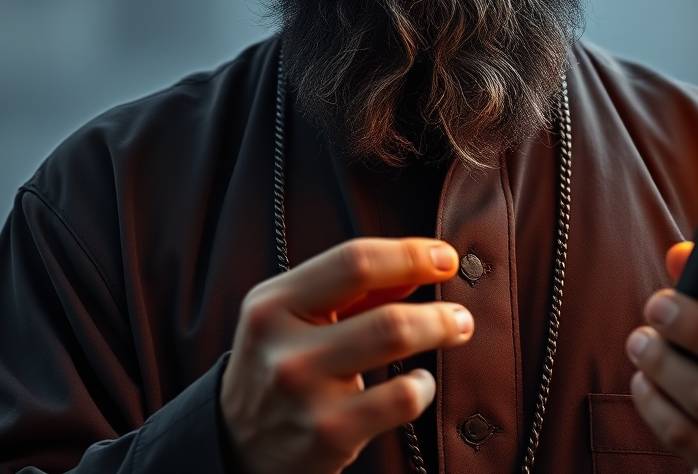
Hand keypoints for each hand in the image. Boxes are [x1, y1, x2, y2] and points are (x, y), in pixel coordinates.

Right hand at [221, 237, 473, 473]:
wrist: (236, 443)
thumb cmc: (279, 361)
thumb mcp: (297, 311)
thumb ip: (355, 287)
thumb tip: (423, 263)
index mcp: (273, 302)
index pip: (354, 261)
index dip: (410, 254)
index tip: (446, 256)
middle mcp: (285, 347)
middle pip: (386, 315)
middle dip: (438, 309)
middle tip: (461, 312)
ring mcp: (306, 394)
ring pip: (396, 349)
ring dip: (439, 333)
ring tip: (455, 331)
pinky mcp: (328, 436)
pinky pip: (399, 400)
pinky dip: (421, 388)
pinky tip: (417, 386)